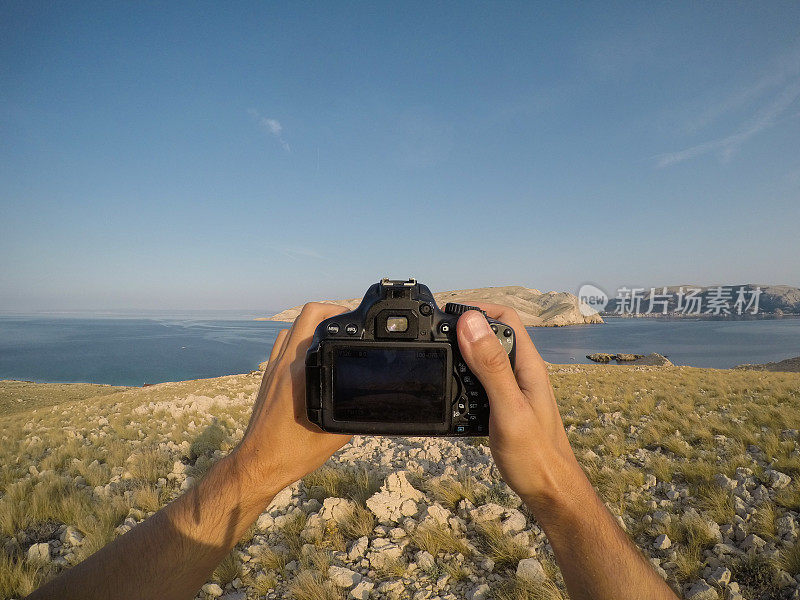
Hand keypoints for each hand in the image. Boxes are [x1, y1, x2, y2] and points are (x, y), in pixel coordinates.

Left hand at [233, 302, 351, 500]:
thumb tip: (377, 402)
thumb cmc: (291, 453)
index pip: (318, 324)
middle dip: (329, 310)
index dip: (339, 314)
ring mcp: (273, 368)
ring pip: (291, 327)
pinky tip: (311, 353)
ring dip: (311, 323)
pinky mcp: (267, 376)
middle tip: (348, 321)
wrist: (258, 464)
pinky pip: (282, 343)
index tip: (357, 322)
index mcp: (300, 373)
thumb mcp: (334, 434)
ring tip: (331, 334)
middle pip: (304, 315)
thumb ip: (355, 413)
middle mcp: (284, 364)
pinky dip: (297, 337)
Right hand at [456, 305, 586, 512]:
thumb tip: (470, 323)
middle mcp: (523, 372)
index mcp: (528, 365)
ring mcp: (515, 388)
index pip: (505, 317)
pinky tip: (452, 389)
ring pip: (485, 357)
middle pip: (492, 333)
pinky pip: (482, 381)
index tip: (445, 313)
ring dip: (462, 353)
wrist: (550, 493)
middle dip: (464, 328)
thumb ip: (490, 366)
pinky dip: (464, 378)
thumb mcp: (508, 408)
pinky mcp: (506, 405)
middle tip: (434, 334)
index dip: (476, 308)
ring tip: (439, 356)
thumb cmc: (536, 455)